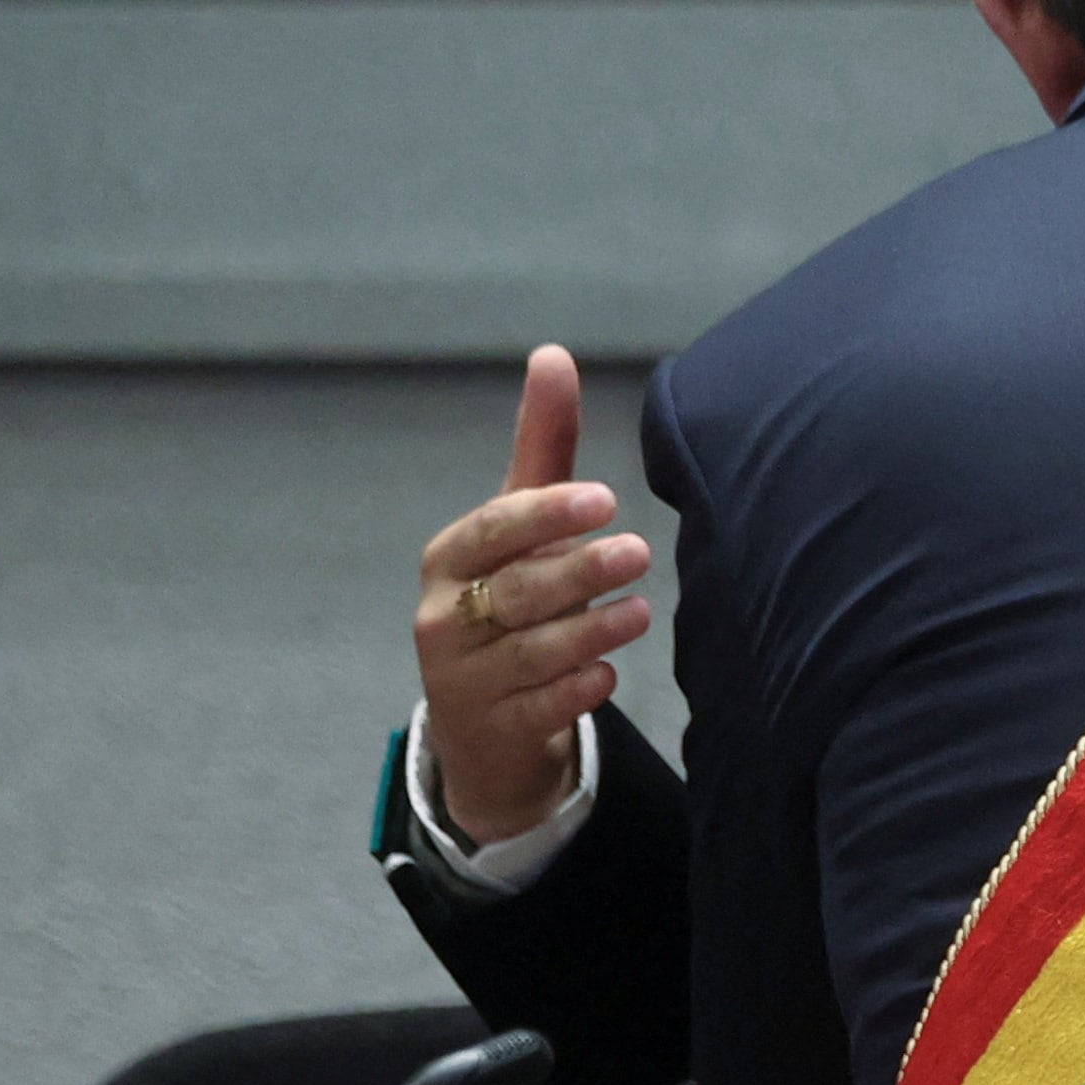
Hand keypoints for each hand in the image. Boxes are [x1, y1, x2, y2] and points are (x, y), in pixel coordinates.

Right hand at [412, 344, 653, 847]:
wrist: (484, 722)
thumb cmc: (508, 599)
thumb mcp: (520, 527)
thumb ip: (541, 448)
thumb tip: (553, 353)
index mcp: (451, 559)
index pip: (493, 529)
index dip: (544, 513)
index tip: (604, 498)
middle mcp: (444, 618)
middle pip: (516, 591)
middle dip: (578, 571)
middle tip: (638, 551)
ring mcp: (464, 680)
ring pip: (529, 653)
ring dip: (587, 631)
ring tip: (640, 614)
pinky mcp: (492, 731)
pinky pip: (537, 710)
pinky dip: (573, 693)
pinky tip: (606, 675)